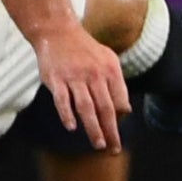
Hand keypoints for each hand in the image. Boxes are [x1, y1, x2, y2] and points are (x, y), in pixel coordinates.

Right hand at [33, 19, 128, 150]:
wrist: (58, 31)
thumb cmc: (85, 50)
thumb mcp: (107, 60)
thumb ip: (117, 84)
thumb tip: (126, 111)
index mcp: (109, 69)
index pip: (119, 99)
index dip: (120, 120)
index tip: (116, 137)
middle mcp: (93, 74)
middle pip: (105, 107)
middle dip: (111, 131)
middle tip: (113, 149)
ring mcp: (74, 76)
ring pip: (86, 107)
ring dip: (93, 128)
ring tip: (98, 144)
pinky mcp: (55, 79)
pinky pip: (62, 100)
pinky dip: (67, 114)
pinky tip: (72, 127)